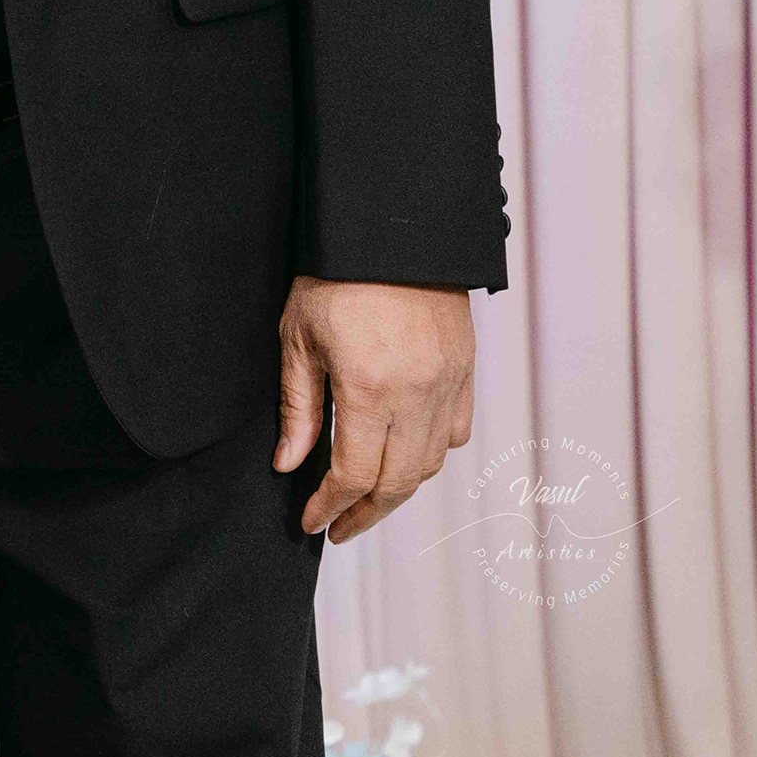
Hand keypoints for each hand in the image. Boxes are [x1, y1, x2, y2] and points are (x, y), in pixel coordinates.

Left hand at [276, 275, 475, 541]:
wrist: (392, 228)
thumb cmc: (335, 275)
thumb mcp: (298, 338)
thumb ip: (297, 408)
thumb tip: (290, 464)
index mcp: (370, 389)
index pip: (354, 474)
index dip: (330, 506)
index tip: (310, 522)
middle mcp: (418, 396)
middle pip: (397, 483)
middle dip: (364, 514)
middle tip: (338, 528)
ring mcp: (449, 385)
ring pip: (430, 464)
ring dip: (398, 491)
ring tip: (366, 501)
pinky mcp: (465, 372)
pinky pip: (456, 433)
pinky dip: (430, 457)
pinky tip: (404, 458)